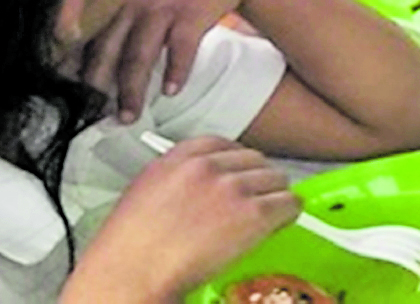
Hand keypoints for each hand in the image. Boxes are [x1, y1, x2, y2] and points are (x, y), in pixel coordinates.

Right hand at [67, 138, 298, 300]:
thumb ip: (179, 180)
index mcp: (178, 158)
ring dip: (273, 200)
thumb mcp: (145, 195)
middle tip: (251, 205)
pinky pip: (289, 205)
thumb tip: (211, 184)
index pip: (225, 145)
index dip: (236, 165)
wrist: (126, 280)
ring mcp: (232, 188)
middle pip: (256, 161)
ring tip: (260, 222)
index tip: (240, 178)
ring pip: (276, 181)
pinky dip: (287, 216)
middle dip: (256, 183)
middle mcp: (208, 167)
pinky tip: (276, 227)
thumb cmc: (126, 253)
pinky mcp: (252, 214)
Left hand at [82, 0, 257, 118]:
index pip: (88, 37)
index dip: (78, 67)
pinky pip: (180, 48)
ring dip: (132, 91)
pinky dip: (175, 72)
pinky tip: (171, 90)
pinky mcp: (193, 13)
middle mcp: (135, 2)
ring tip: (129, 116)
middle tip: (98, 117)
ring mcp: (164, 7)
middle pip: (108, 51)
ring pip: (139, 55)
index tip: (74, 95)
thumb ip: (117, 18)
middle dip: (100, 88)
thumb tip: (91, 63)